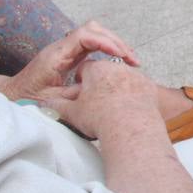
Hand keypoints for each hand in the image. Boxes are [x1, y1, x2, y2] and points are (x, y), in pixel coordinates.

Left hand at [4, 21, 138, 101]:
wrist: (10, 96)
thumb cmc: (27, 99)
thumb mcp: (52, 100)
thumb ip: (74, 93)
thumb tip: (99, 88)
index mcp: (56, 55)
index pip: (85, 35)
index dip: (106, 42)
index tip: (121, 55)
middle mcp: (61, 47)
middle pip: (94, 29)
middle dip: (116, 41)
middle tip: (132, 59)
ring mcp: (66, 49)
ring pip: (95, 33)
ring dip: (114, 43)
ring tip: (129, 59)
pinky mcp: (69, 54)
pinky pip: (93, 43)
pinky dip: (108, 48)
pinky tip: (117, 61)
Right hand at [43, 59, 160, 139]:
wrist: (130, 126)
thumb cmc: (99, 117)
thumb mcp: (72, 112)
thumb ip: (57, 105)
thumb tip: (44, 104)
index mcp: (97, 68)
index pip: (85, 69)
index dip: (81, 82)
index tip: (81, 95)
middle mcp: (117, 66)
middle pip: (105, 72)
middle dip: (100, 84)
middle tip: (97, 103)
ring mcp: (135, 74)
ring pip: (123, 79)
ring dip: (118, 88)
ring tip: (113, 108)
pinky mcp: (149, 85)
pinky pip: (138, 87)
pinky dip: (133, 95)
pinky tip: (129, 109)